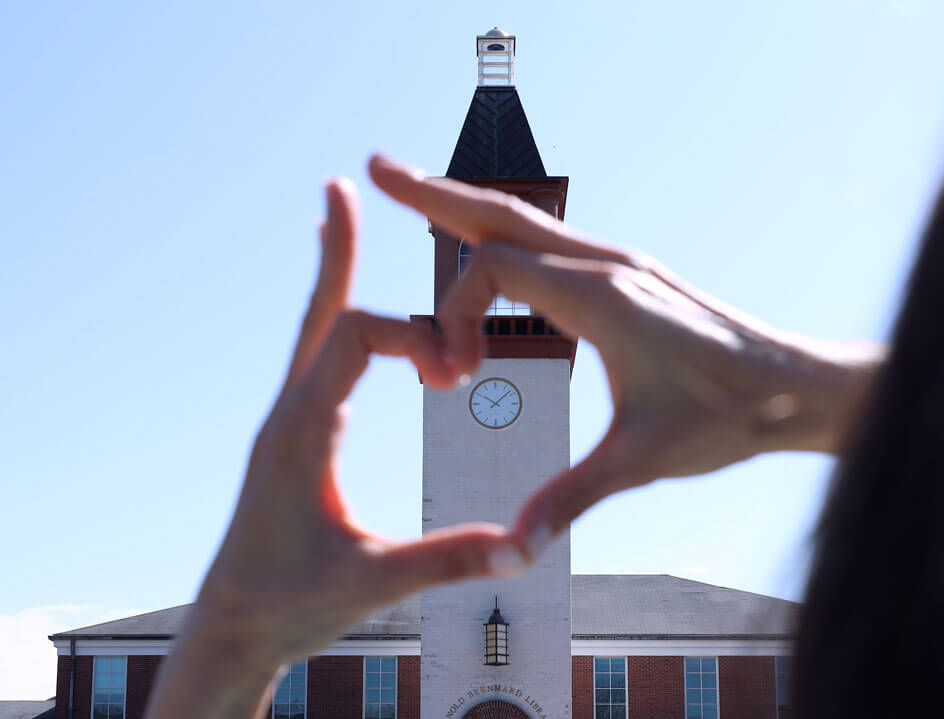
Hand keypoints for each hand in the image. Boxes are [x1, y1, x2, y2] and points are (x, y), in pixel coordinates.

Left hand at [146, 180, 524, 718]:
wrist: (232, 627)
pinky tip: (344, 312)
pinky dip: (334, 320)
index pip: (355, 338)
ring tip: (339, 220)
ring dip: (333, 274)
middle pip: (320, 312)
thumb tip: (522, 549)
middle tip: (344, 189)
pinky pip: (314, 360)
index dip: (413, 334)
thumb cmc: (289, 605)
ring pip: (313, 331)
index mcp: (302, 432)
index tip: (457, 372)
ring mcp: (287, 421)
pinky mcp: (294, 435)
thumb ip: (447, 559)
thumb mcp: (372, 582)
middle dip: (338, 251)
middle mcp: (287, 413)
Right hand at [369, 154, 883, 557]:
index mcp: (600, 296)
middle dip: (432, 194)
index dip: (453, 315)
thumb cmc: (728, 417)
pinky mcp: (629, 277)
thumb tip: (513, 548)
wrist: (797, 386)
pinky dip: (506, 236)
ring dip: (466, 207)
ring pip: (526, 220)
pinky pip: (551, 242)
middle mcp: (605, 264)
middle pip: (499, 212)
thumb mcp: (641, 461)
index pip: (491, 268)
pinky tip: (493, 248)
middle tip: (375, 168)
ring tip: (416, 192)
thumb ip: (569, 498)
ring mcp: (619, 263)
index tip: (453, 377)